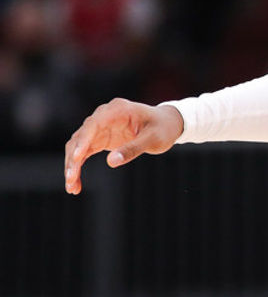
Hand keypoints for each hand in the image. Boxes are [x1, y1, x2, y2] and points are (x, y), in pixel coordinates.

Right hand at [64, 99, 183, 193]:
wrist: (167, 123)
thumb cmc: (162, 128)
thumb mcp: (154, 139)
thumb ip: (134, 148)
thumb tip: (111, 162)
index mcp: (118, 110)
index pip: (93, 124)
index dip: (83, 140)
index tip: (77, 158)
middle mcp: (104, 116)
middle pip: (81, 136)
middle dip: (74, 158)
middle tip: (71, 179)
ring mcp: (100, 127)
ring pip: (77, 146)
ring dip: (72, 166)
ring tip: (72, 187)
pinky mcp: (99, 138)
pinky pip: (83, 153)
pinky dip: (78, 167)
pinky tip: (75, 184)